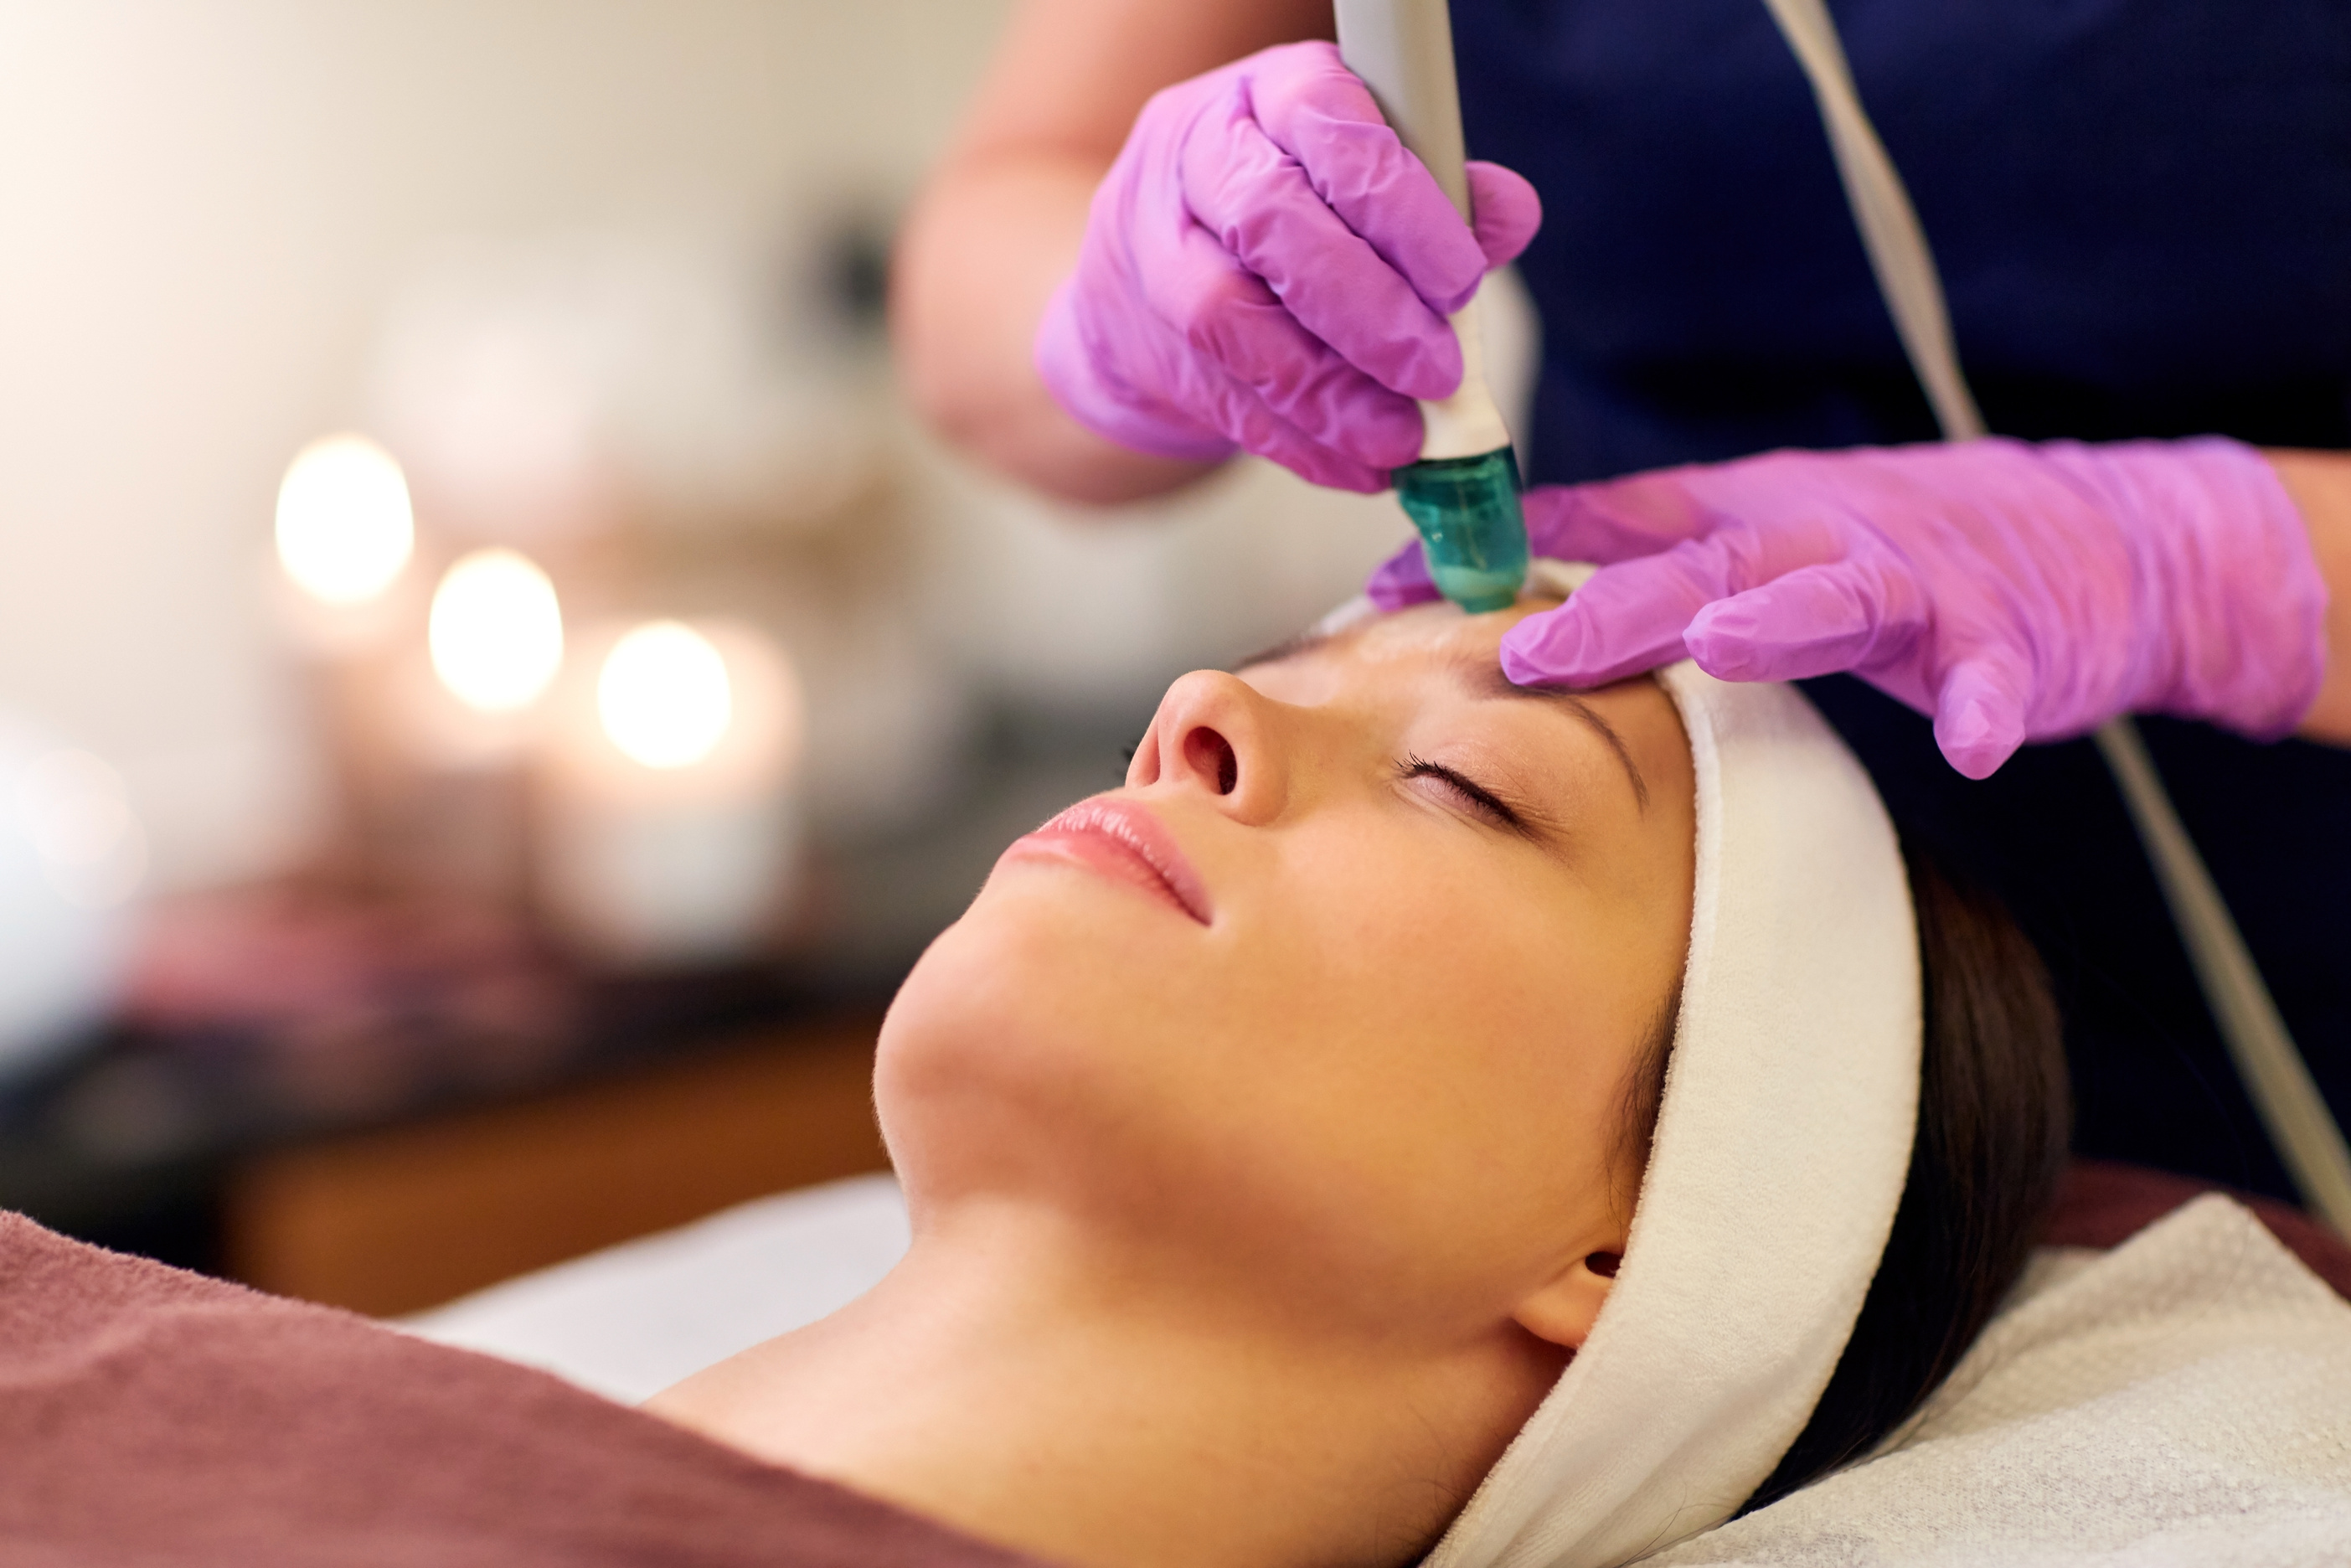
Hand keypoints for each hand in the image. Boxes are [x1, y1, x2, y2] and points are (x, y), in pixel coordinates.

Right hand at [1034, 40, 1539, 492]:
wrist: (1148, 274)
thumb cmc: (1289, 212)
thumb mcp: (1359, 176)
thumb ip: (1438, 191)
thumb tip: (1509, 214)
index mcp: (1267, 94)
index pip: (1327, 125)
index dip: (1398, 205)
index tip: (1462, 282)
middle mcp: (1196, 156)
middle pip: (1268, 220)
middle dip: (1365, 310)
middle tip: (1436, 373)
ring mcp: (1155, 249)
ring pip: (1227, 319)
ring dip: (1326, 394)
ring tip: (1400, 440)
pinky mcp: (1144, 340)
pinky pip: (1220, 398)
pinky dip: (1298, 445)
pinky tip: (1356, 468)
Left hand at [1368, 438, 2328, 776]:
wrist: (2093, 539)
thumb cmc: (1894, 547)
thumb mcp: (1752, 531)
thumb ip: (1635, 556)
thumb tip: (1486, 584)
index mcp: (1743, 518)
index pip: (1605, 529)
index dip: (1502, 559)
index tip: (1387, 592)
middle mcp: (1813, 539)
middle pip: (1699, 567)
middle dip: (1612, 607)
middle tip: (1527, 648)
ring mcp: (1916, 586)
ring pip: (1836, 598)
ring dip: (1779, 623)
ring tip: (1725, 647)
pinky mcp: (2011, 637)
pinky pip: (2001, 676)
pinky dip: (1989, 706)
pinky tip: (1977, 747)